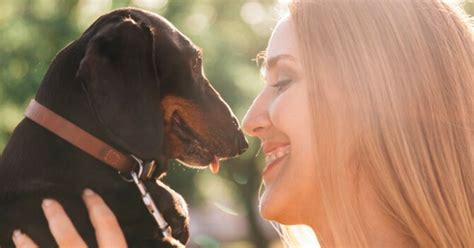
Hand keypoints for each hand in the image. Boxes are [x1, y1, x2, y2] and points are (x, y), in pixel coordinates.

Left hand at [11, 189, 126, 247]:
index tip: (88, 192)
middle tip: (48, 201)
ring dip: (29, 244)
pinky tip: (18, 247)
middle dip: (58, 219)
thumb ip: (123, 243)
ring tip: (19, 232)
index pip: (107, 226)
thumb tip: (140, 234)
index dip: (98, 206)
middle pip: (70, 239)